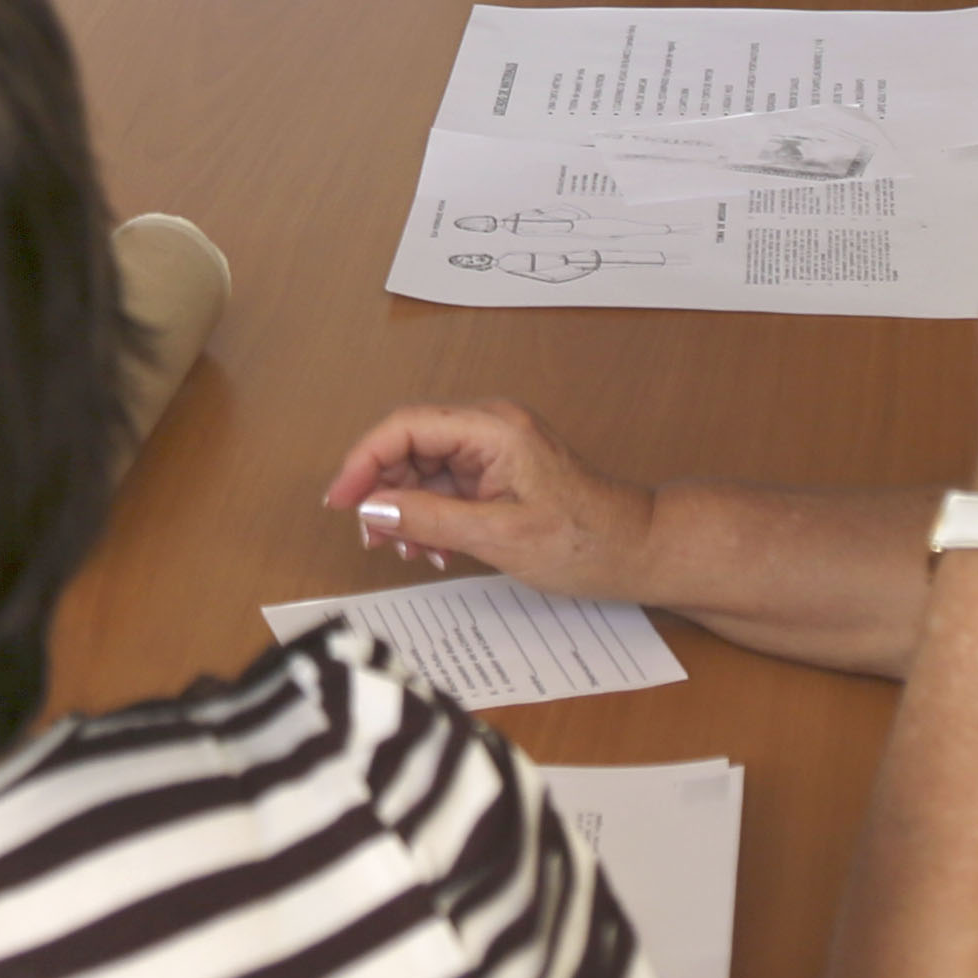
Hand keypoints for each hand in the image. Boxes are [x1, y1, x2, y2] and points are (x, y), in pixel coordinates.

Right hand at [322, 400, 658, 594]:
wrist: (636, 550)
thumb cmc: (584, 541)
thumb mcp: (499, 536)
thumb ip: (429, 519)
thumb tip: (372, 509)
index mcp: (492, 428)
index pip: (405, 426)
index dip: (363, 461)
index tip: (340, 500)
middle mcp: (489, 426)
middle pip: (408, 444)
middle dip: (384, 491)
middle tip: (372, 538)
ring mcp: (493, 447)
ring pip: (423, 466)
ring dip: (407, 509)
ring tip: (410, 552)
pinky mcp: (497, 469)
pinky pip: (445, 483)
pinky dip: (431, 515)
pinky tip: (435, 549)